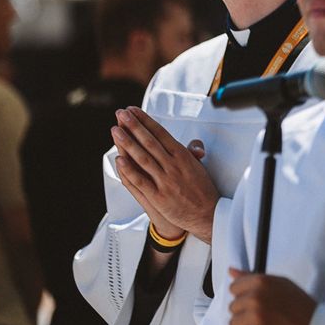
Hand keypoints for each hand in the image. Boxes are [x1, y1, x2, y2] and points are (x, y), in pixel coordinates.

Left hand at [112, 106, 218, 242]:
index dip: (146, 121)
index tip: (133, 111)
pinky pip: (141, 181)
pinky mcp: (158, 196)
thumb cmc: (202, 189)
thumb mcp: (199, 166)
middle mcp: (173, 165)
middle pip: (150, 141)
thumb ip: (192, 152)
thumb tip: (194, 144)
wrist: (208, 214)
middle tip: (121, 113)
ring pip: (143, 158)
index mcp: (183, 155)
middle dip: (134, 126)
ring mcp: (165, 180)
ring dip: (128, 143)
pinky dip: (129, 170)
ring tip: (115, 130)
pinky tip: (119, 159)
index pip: (161, 133)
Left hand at [228, 270, 317, 324]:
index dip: (246, 298)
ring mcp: (256, 315)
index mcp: (262, 281)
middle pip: (233, 308)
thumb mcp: (281, 285)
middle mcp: (257, 295)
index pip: (234, 288)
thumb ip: (253, 278)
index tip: (261, 304)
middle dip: (246, 316)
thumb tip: (231, 270)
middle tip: (268, 319)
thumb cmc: (300, 308)